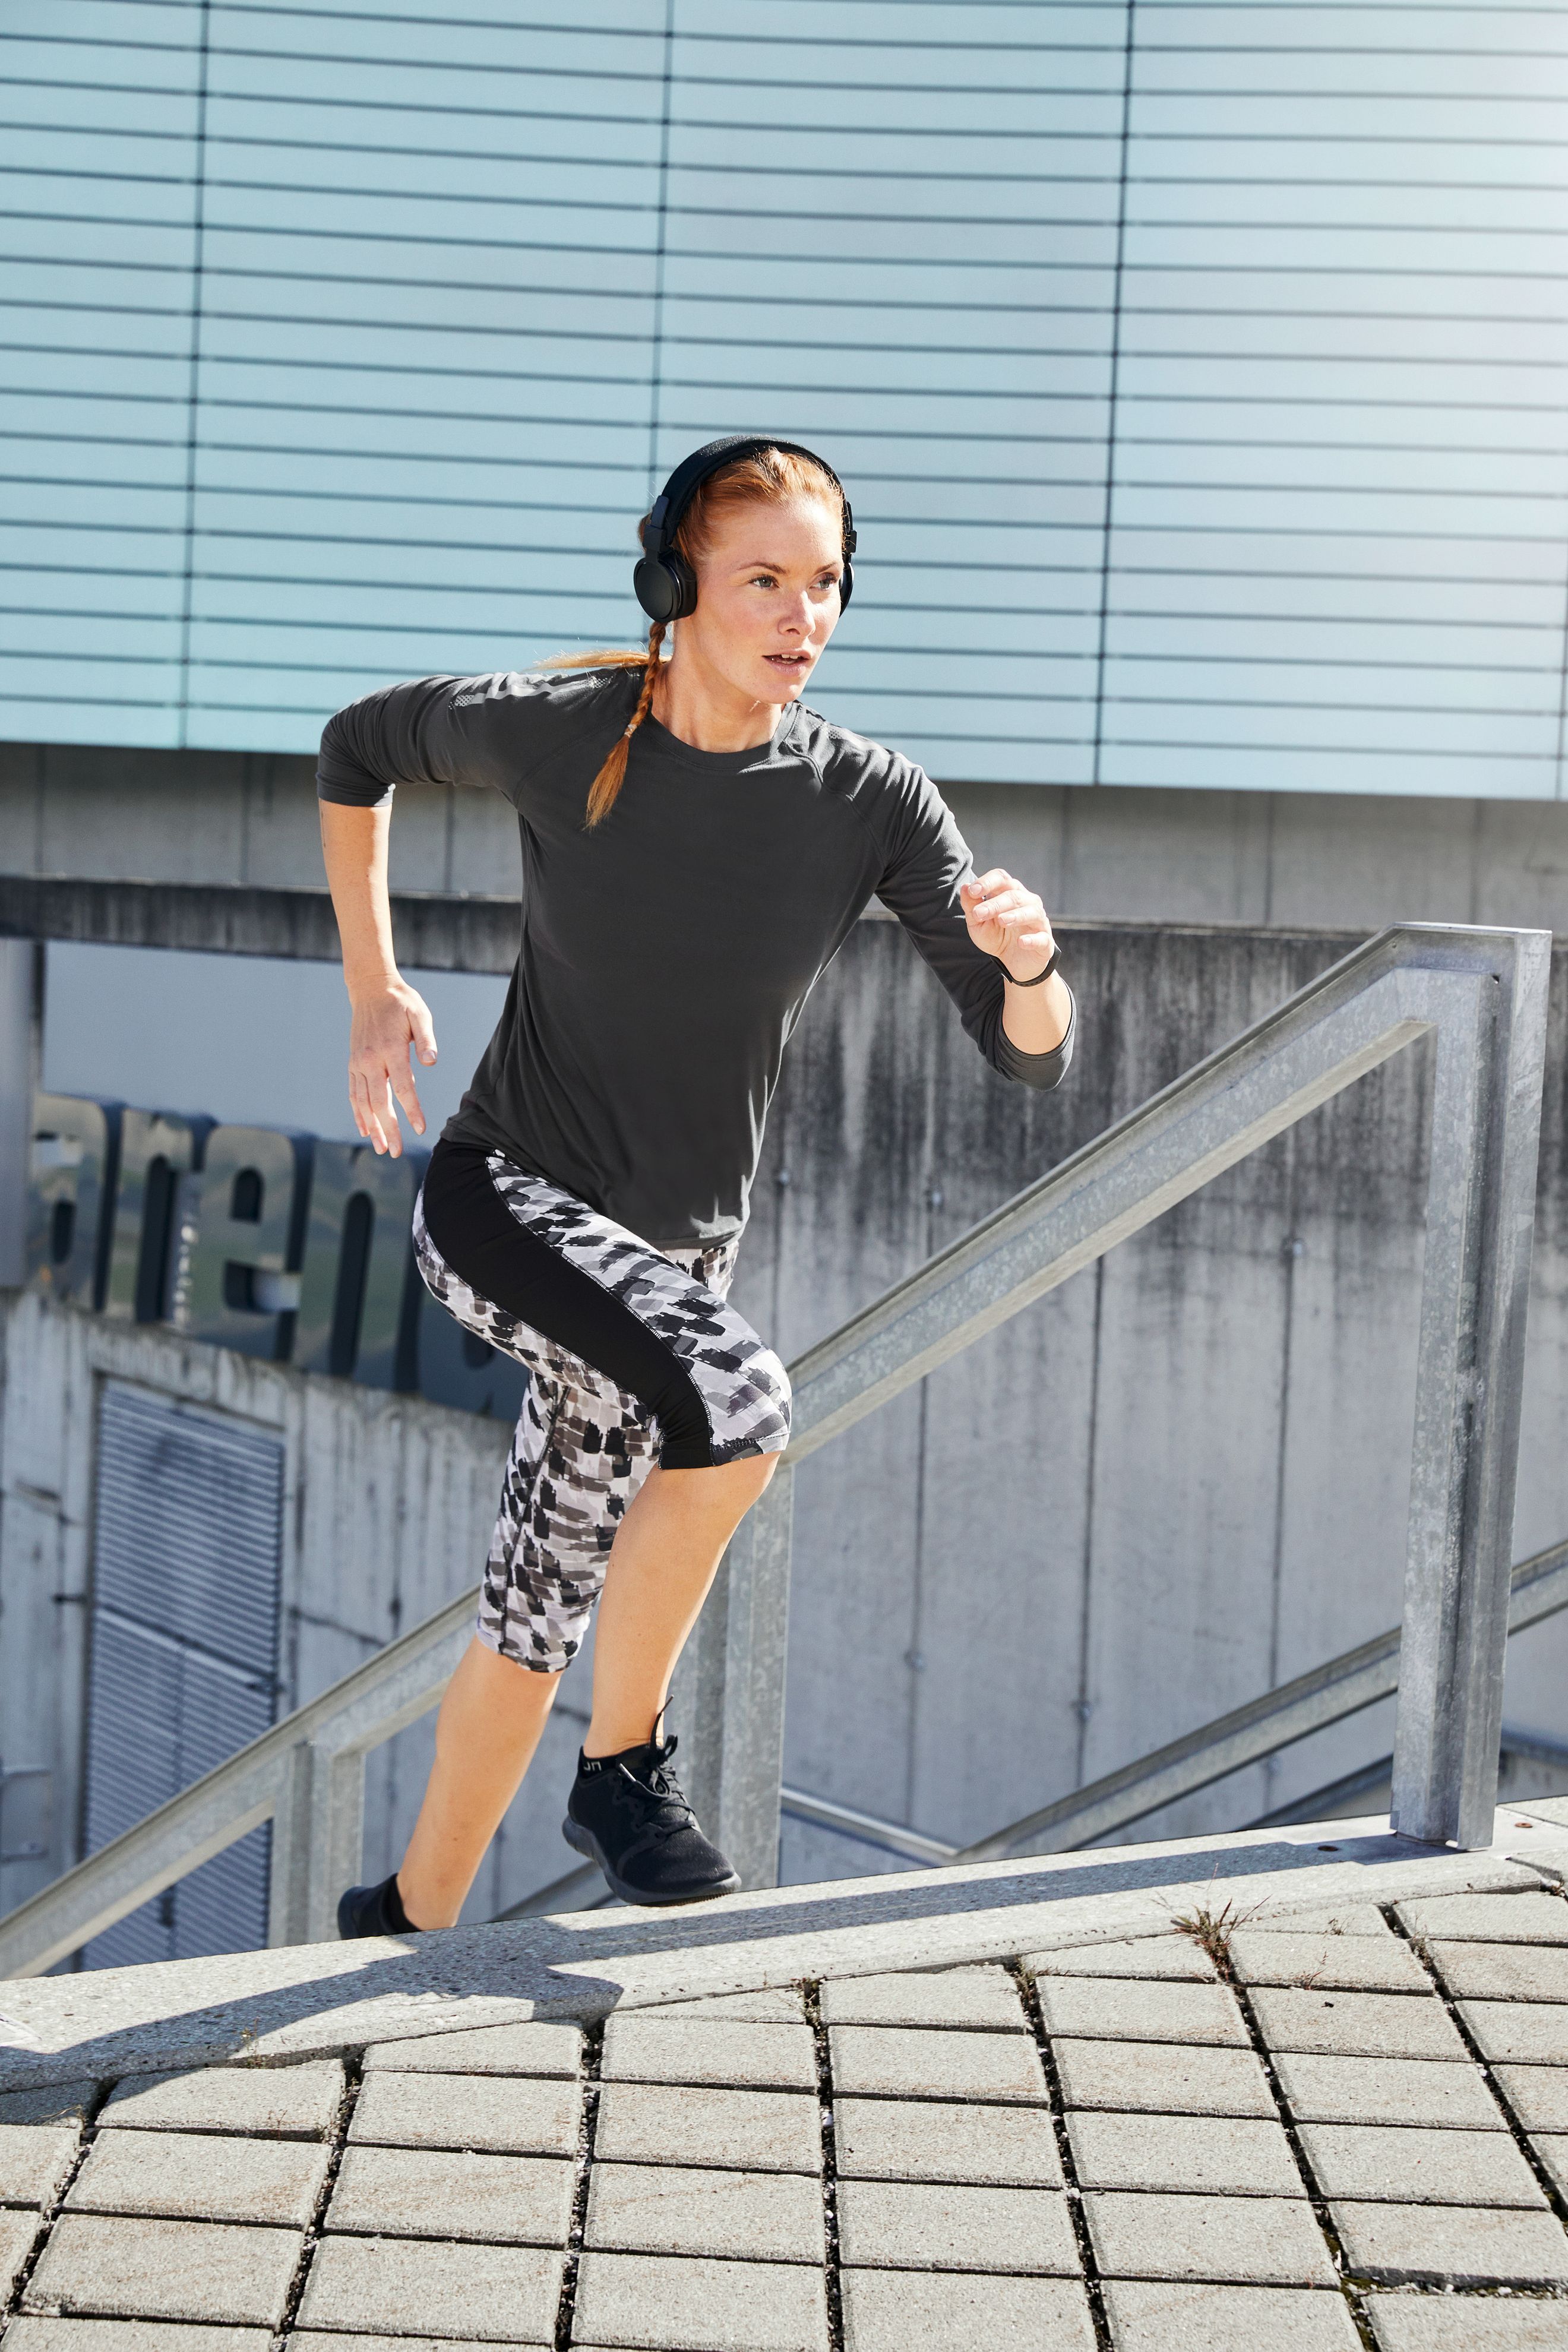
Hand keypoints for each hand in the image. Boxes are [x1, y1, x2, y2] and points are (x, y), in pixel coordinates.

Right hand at [348, 979, 436, 1155]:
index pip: (402, 1087)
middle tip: (397, 1152)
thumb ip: (426, 1039)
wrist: (370, 989)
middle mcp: (370, 1060)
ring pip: (362, 1102)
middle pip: (379, 1102)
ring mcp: (358, 1063)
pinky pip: (353, 1093)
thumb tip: (432, 1061)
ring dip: (372, 1127)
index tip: (420, 1130)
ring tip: (382, 1149)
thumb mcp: (419, 1014)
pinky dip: (358, 1113)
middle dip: (388, 1129)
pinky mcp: (353, 1064)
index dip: (412, 1111)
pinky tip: (365, 1130)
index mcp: (390, 1049)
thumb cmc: (401, 1002)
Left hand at [960, 868, 1055, 981]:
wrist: (1014, 963)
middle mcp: (1027, 902)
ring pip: (1032, 911)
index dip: (988, 882)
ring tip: (1001, 921)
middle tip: (979, 914)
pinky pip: (1042, 938)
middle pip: (1014, 894)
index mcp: (1009, 893)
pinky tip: (1021, 942)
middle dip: (995, 903)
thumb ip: (971, 906)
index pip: (1001, 878)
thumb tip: (965, 887)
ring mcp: (1038, 921)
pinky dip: (1032, 939)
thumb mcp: (978, 923)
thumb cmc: (996, 937)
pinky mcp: (1045, 941)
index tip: (973, 891)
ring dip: (1016, 915)